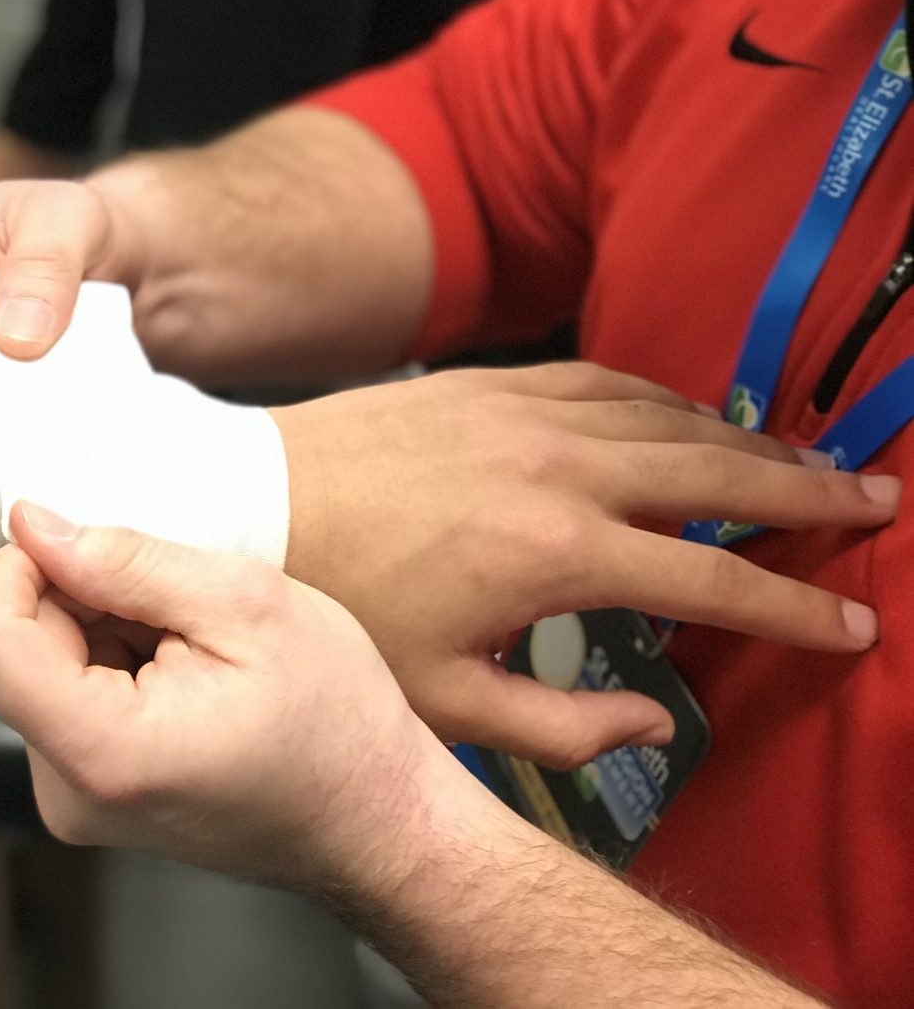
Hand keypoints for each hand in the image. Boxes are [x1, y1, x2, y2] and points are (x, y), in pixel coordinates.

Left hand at [0, 501, 451, 892]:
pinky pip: (66, 694)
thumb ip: (126, 560)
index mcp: (104, 750)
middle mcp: (70, 791)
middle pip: (13, 647)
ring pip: (40, 663)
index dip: (21, 570)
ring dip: (102, 626)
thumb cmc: (336, 725)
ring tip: (193, 645)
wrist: (375, 819)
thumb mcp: (246, 605)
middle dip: (79, 596)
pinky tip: (184, 670)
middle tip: (176, 603)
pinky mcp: (90, 791)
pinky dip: (113, 659)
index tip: (85, 544)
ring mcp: (77, 798)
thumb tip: (33, 524)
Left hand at [271, 361, 900, 766]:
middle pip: (717, 471)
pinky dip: (660, 396)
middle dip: (806, 492)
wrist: (249, 509)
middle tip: (872, 503)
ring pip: (669, 415)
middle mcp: (556, 467)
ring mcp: (522, 411)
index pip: (713, 579)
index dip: (793, 606)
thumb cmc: (339, 607)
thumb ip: (562, 724)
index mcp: (556, 552)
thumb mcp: (446, 699)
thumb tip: (652, 717)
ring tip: (803, 460)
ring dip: (745, 438)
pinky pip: (602, 377)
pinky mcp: (485, 382)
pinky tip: (686, 414)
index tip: (850, 623)